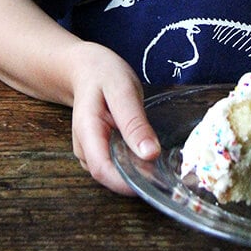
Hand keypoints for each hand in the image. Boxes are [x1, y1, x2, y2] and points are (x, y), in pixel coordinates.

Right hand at [70, 42, 160, 194]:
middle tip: (166, 171)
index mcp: (87, 131)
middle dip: (136, 179)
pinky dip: (132, 163)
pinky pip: (116, 164)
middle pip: (108, 176)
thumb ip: (135, 122)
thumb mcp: (123, 90)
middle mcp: (84, 147)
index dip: (127, 182)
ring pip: (113, 172)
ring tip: (160, 161)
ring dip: (135, 172)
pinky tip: (147, 152)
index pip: (102, 169)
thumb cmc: (104, 74)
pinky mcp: (98, 150)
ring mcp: (89, 151)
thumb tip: (150, 154)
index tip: (155, 181)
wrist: (86, 68)